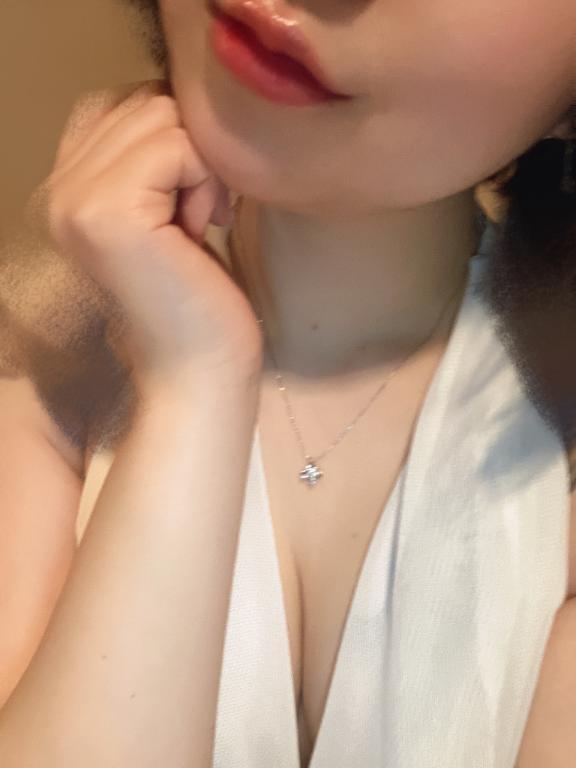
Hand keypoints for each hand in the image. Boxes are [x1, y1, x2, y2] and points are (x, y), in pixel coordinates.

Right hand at [25, 79, 262, 389]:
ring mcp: (75, 201)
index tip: (191, 203)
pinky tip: (205, 228)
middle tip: (200, 217)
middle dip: (190, 153)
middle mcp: (57, 191)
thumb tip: (176, 99)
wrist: (198, 370)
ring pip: (160, 115)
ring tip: (200, 223)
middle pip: (143, 102)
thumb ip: (150, 155)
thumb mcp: (165, 210)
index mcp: (66, 191)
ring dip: (201, 167)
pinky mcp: (107, 212)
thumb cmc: (196, 299)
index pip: (117, 105)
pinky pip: (176, 143)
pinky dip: (206, 180)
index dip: (172, 140)